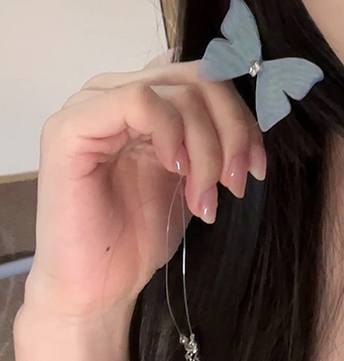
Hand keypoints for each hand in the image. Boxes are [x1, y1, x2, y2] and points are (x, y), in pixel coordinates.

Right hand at [23, 57, 266, 320]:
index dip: (241, 115)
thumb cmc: (142, 230)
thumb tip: (257, 100)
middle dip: (232, 132)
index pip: (206, 75)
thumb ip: (212, 129)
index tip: (254, 165)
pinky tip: (174, 170)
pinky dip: (171, 133)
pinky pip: (139, 100)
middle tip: (235, 182)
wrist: (101, 286)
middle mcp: (114, 90)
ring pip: (179, 92)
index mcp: (143, 96)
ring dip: (207, 147)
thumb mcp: (196, 169)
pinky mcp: (69, 128)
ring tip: (204, 196)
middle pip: (200, 78)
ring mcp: (88, 104)